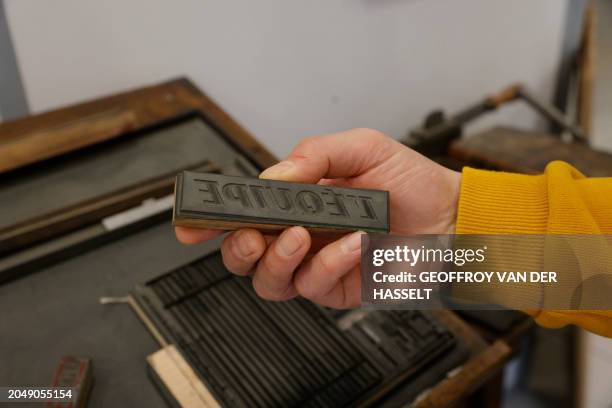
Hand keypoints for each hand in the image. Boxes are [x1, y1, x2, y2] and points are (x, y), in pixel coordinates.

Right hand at [175, 128, 460, 307]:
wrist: (450, 216)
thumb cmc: (409, 181)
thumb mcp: (361, 148)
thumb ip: (314, 155)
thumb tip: (271, 179)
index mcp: (297, 200)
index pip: (244, 211)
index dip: (211, 218)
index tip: (190, 219)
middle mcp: (300, 234)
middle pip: (243, 253)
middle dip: (235, 246)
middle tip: (247, 233)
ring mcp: (316, 263)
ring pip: (268, 280)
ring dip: (276, 258)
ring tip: (300, 235)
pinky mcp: (338, 287)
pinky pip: (313, 284)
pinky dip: (328, 261)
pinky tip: (351, 241)